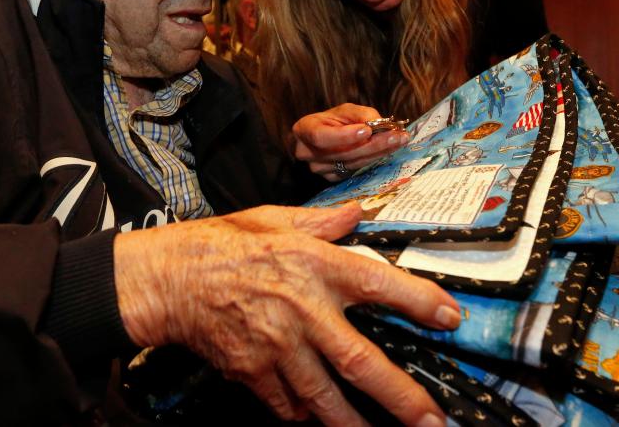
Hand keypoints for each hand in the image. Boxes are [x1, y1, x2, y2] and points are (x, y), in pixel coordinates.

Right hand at [115, 202, 458, 425]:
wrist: (168, 278)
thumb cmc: (222, 243)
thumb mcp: (275, 219)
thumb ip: (322, 222)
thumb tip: (356, 213)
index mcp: (313, 265)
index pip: (378, 283)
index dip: (419, 301)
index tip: (450, 318)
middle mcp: (303, 311)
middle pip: (361, 362)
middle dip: (402, 397)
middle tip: (433, 421)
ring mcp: (277, 349)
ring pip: (326, 398)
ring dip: (358, 424)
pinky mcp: (253, 373)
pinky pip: (287, 405)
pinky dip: (305, 415)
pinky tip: (318, 419)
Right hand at [292, 103, 409, 181]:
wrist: (327, 136)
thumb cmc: (334, 120)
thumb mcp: (345, 110)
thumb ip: (360, 114)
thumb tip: (377, 122)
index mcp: (304, 130)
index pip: (321, 136)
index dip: (343, 136)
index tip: (366, 130)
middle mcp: (307, 153)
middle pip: (342, 153)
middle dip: (372, 144)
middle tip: (396, 135)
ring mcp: (318, 169)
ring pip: (352, 163)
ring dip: (379, 152)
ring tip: (399, 140)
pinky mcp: (331, 178)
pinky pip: (355, 169)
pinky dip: (374, 159)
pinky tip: (389, 150)